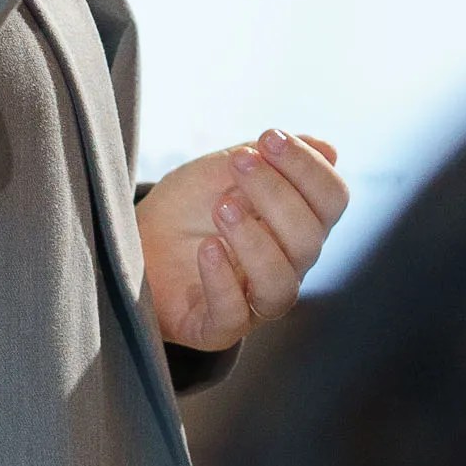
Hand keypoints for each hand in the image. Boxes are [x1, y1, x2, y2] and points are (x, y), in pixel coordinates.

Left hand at [139, 131, 347, 351]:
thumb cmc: (186, 208)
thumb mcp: (220, 171)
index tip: (271, 138)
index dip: (309, 168)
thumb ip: (269, 160)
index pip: (331, 200)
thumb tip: (330, 150)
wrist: (133, 242)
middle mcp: (287, 266)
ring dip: (254, 239)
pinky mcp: (217, 327)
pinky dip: (221, 279)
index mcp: (298, 225)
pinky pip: (233, 314)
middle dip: (277, 193)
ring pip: (280, 283)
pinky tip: (207, 247)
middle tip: (240, 163)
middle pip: (310, 238)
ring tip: (222, 206)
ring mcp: (254, 301)